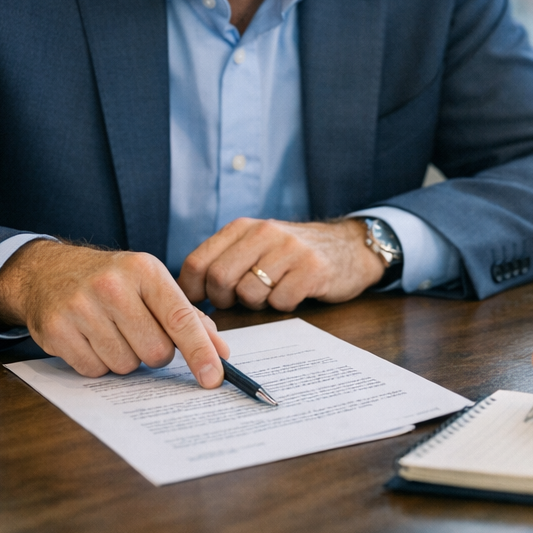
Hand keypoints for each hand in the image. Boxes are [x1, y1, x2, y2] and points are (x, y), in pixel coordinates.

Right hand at [0, 240, 228, 383]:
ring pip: (125, 365)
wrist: (47, 272)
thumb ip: (187, 316)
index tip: (214, 378)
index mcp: (144, 270)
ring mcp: (80, 307)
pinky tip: (88, 338)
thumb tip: (220, 351)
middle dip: (154, 352)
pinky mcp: (56, 329)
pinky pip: (93, 371)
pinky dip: (97, 362)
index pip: (179, 318)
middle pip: (155, 351)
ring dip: (124, 358)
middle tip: (138, 333)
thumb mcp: (149, 283)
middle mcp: (112, 286)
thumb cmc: (110, 280)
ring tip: (110, 332)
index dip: (200, 351)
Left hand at [177, 217, 384, 310]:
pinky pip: (281, 301)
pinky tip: (294, 293)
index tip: (204, 302)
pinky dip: (283, 306)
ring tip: (271, 293)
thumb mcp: (255, 246)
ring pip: (249, 293)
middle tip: (241, 300)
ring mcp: (290, 249)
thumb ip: (223, 261)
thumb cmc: (291, 255)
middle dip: (225, 300)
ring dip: (257, 304)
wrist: (348, 247)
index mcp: (242, 227)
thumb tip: (184, 295)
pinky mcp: (313, 269)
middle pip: (219, 280)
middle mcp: (264, 232)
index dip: (193, 291)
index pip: (197, 263)